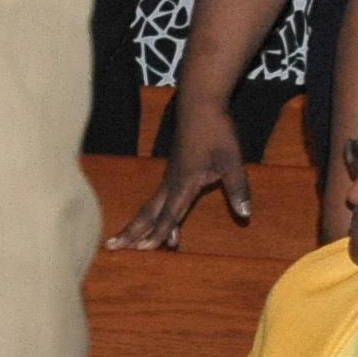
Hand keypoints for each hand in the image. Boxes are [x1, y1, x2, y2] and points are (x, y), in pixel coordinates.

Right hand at [109, 93, 248, 250]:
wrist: (200, 106)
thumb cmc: (216, 133)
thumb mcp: (232, 161)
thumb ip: (238, 189)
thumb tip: (244, 215)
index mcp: (185, 182)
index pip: (170, 214)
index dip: (159, 233)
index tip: (145, 249)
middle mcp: (172, 183)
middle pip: (149, 213)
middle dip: (132, 232)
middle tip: (113, 247)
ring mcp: (170, 178)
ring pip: (151, 207)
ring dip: (140, 226)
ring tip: (130, 243)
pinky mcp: (174, 174)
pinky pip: (159, 200)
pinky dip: (155, 217)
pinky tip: (162, 225)